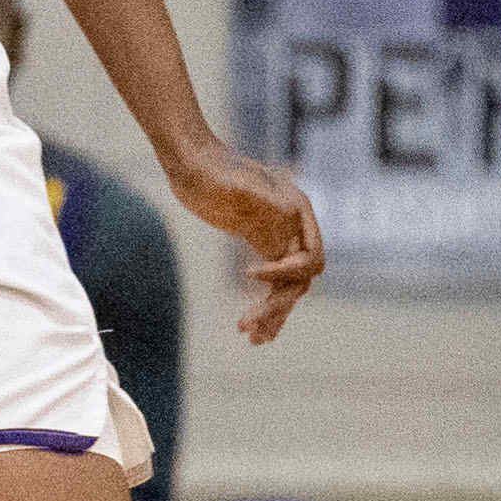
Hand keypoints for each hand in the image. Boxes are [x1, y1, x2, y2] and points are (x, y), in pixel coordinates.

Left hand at [168, 136, 325, 343]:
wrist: (191, 162)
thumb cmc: (213, 170)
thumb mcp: (239, 184)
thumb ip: (264, 199)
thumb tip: (289, 214)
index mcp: (297, 212)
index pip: (309, 258)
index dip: (284, 273)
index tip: (248, 273)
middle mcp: (294, 228)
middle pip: (298, 281)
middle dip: (276, 305)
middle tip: (245, 326)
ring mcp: (278, 238)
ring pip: (288, 289)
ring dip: (272, 314)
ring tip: (250, 337)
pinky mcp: (261, 246)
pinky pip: (274, 284)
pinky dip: (265, 306)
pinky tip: (251, 327)